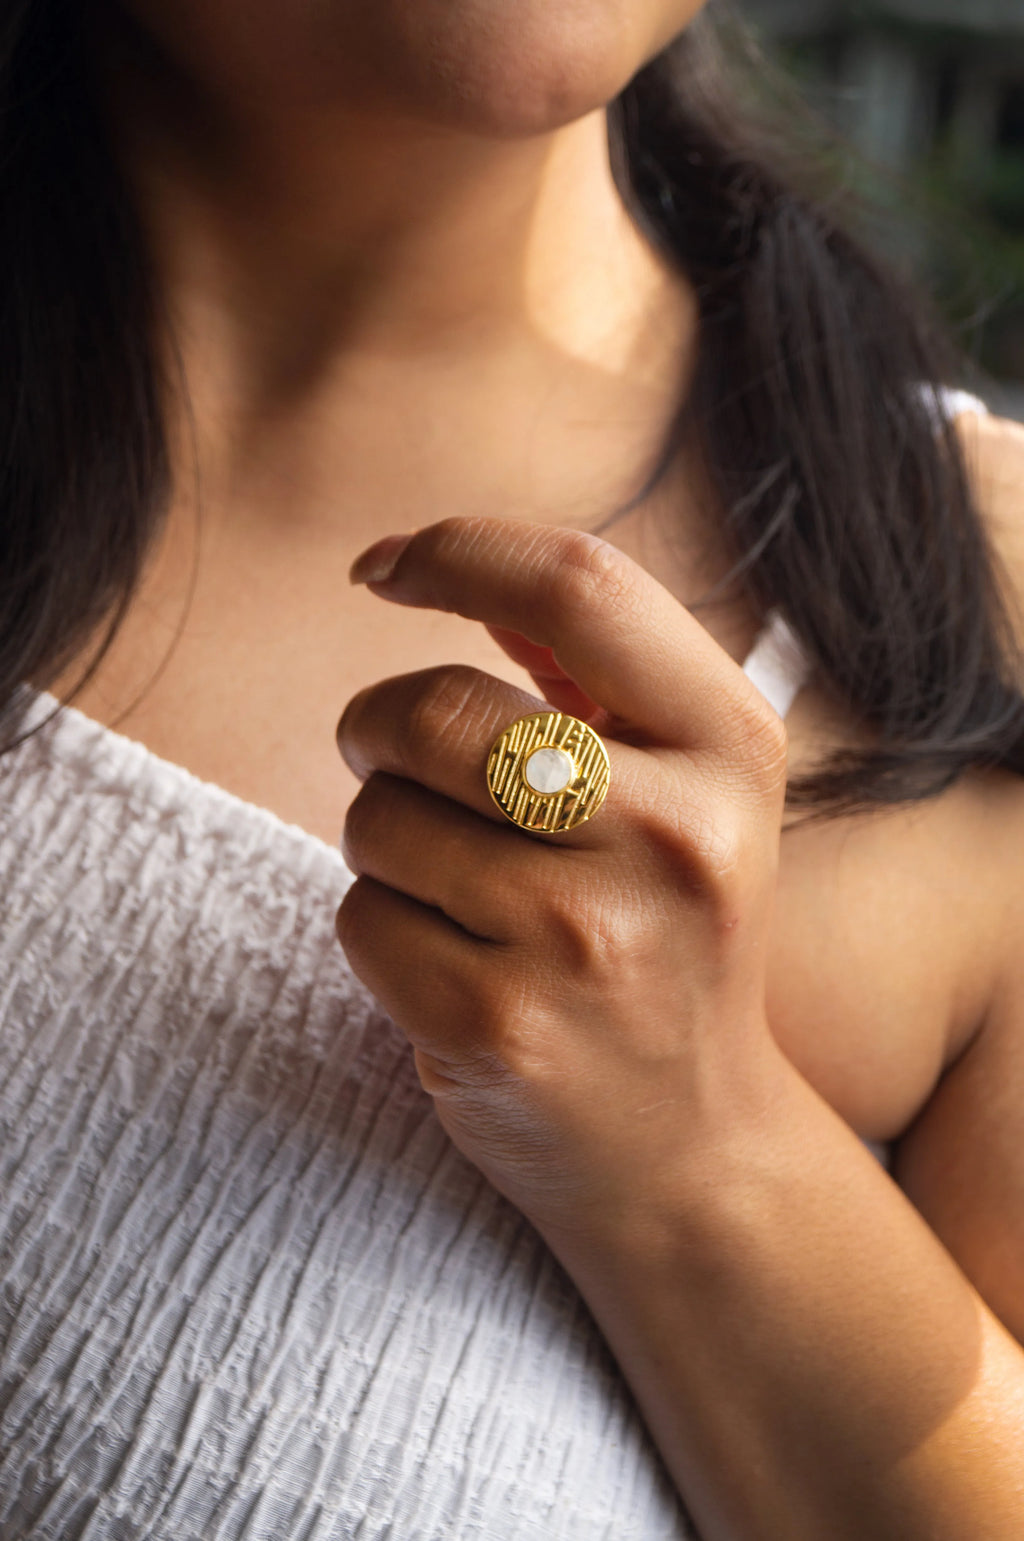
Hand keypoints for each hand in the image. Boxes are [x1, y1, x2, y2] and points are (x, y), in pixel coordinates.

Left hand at [336, 517, 788, 1247]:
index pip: (578, 586)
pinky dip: (377, 925)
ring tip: (457, 888)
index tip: (384, 568)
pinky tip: (450, 964)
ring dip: (384, 838)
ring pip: (379, 817)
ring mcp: (587, 942)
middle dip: (378, 724)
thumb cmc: (669, 935)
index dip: (457, 550)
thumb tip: (449, 563)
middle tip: (390, 756)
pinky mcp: (499, 1028)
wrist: (691, 1144)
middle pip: (439, 711)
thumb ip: (594, 676)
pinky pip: (360, 915)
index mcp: (734, 751)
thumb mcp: (692, 793)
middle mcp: (678, 840)